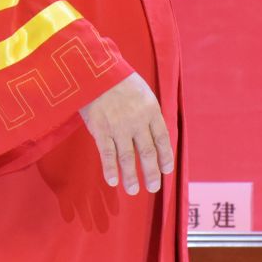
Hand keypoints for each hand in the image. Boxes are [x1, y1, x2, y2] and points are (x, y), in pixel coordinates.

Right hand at [78, 72, 172, 194]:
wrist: (95, 70)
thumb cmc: (119, 80)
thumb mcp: (143, 92)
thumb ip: (148, 113)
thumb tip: (154, 134)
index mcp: (151, 110)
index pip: (162, 139)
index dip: (165, 156)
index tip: (166, 170)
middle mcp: (137, 121)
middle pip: (147, 152)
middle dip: (151, 172)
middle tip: (153, 187)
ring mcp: (118, 127)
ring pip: (128, 158)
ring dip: (131, 177)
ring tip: (134, 191)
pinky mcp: (100, 130)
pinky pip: (107, 154)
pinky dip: (110, 169)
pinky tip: (113, 181)